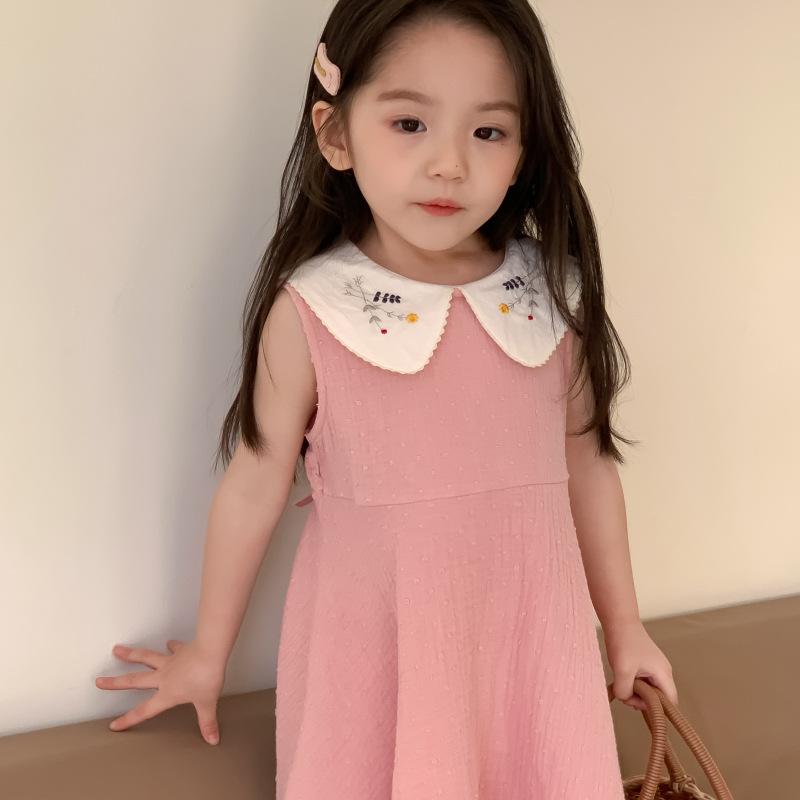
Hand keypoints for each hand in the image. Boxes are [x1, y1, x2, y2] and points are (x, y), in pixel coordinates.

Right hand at [95, 639, 225, 744]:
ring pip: (146, 658)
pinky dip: (171, 646)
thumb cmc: (207, 677)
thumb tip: (212, 739)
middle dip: (116, 683)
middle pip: (135, 681)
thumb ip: (207, 722)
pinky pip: (174, 648)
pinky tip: (169, 643)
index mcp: (167, 693)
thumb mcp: (207, 703)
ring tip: (117, 649)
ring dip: (131, 654)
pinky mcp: (180, 651)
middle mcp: (164, 677)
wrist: (211, 651)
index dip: (129, 719)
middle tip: (100, 681)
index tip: (114, 725)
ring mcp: (170, 662)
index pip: (145, 711)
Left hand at [603, 621, 677, 711]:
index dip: (657, 710)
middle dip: (641, 700)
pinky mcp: (645, 664)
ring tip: (620, 683)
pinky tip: (617, 681)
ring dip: (634, 691)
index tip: (637, 704)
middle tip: (625, 693)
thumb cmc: (624, 642)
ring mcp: (654, 667)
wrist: (619, 620)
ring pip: (648, 690)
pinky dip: (630, 684)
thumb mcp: (622, 670)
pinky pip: (641, 681)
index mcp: (663, 674)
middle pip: (658, 698)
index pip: (670, 702)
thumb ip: (625, 691)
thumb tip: (626, 699)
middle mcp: (663, 672)